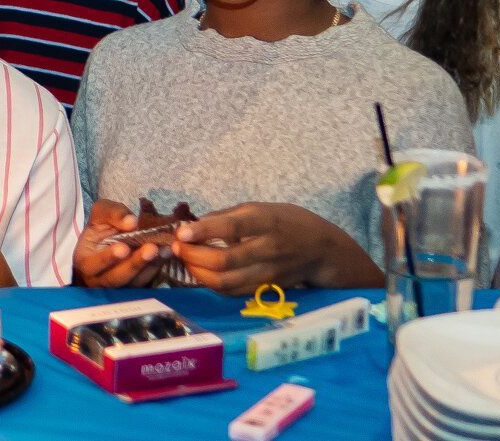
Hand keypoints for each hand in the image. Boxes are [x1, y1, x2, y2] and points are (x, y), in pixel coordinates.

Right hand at [73, 199, 163, 287]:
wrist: (110, 240)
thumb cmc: (101, 227)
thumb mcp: (101, 213)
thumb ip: (112, 214)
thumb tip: (131, 223)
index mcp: (86, 263)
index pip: (94, 265)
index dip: (108, 258)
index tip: (123, 248)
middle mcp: (100, 280)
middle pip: (117, 278)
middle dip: (135, 264)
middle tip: (151, 249)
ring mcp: (119, 287)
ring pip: (135, 282)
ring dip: (151, 266)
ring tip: (164, 250)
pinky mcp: (136, 286)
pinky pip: (147, 281)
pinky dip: (158, 267)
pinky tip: (167, 254)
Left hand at [172, 203, 380, 294]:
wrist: (323, 251)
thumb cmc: (288, 222)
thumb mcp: (261, 208)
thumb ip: (227, 216)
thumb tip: (193, 226)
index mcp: (267, 221)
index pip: (232, 228)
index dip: (204, 231)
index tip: (181, 232)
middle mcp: (268, 249)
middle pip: (224, 261)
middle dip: (193, 256)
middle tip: (176, 247)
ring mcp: (267, 273)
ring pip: (225, 281)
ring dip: (197, 272)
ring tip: (184, 260)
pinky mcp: (265, 289)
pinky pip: (232, 291)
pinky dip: (211, 283)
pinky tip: (200, 272)